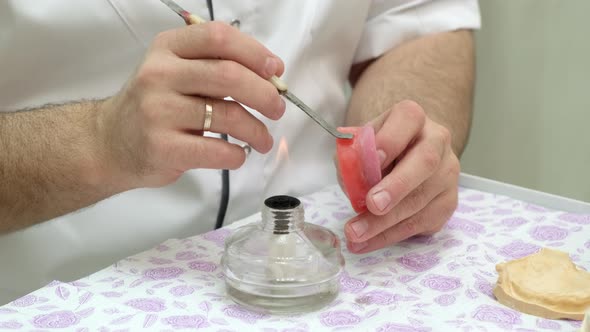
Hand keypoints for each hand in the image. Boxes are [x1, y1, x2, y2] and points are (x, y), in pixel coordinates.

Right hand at [95, 22, 284, 188]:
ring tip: (263, 139)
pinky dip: (237, 155)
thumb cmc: (153, 105)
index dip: (255, 52)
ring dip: (257, 130)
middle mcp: (160, 74)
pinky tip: (237, 154)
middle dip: (265, 94)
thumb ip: (214, 66)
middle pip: (229, 76)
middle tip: (277, 109)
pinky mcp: (162, 147)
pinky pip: (216, 150)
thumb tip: (270, 75)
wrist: (108, 143)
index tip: (275, 71)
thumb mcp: (174, 71)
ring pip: (228, 115)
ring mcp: (158, 111)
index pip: (218, 37)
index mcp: (167, 49)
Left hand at [343, 100, 459, 252]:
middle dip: (397, 186)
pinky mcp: (448, 202)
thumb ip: (351, 155)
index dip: (391, 140)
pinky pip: (421, 223)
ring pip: (421, 200)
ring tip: (355, 234)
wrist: (403, 157)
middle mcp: (438, 141)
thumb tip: (349, 173)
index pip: (407, 120)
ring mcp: (447, 173)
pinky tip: (367, 242)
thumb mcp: (358, 144)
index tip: (372, 159)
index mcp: (413, 119)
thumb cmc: (377, 149)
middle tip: (372, 205)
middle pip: (424, 162)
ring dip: (385, 222)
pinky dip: (390, 235)